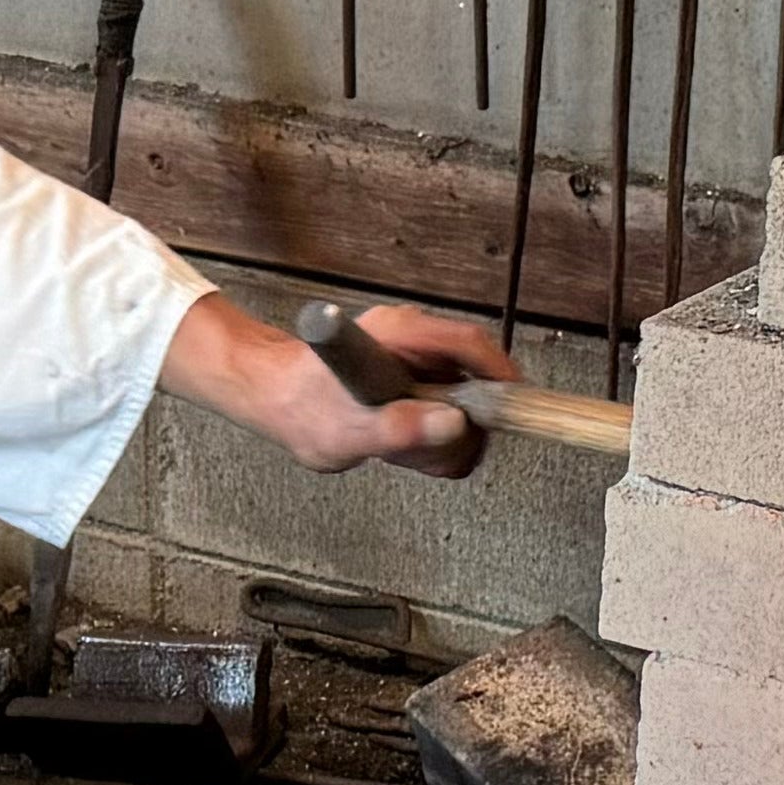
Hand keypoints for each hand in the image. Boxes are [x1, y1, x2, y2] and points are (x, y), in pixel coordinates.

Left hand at [158, 292, 517, 478]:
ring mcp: (417, 357)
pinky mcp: (416, 377)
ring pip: (465, 399)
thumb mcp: (348, 428)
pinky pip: (447, 409)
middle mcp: (413, 338)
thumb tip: (455, 426)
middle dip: (460, 424)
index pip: (470, 343)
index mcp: (399, 334)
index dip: (499, 375)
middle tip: (427, 451)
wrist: (273, 398)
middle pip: (476, 376)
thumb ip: (400, 429)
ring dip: (441, 436)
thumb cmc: (299, 406)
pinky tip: (399, 444)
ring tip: (399, 448)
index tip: (510, 411)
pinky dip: (432, 436)